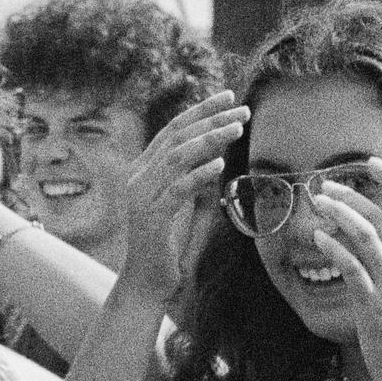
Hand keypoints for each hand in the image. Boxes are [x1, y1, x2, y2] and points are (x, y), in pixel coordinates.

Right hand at [117, 89, 246, 308]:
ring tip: (238, 130)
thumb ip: (188, 176)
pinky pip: (177, 191)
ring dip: (210, 140)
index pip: (173, 130)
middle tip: (243, 111)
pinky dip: (198, 175)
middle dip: (212, 120)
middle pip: (177, 137)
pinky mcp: (152, 220)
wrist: (145, 283)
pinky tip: (219, 164)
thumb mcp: (178, 202)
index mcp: (143, 170)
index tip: (229, 97)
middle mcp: (138, 178)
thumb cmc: (165, 243)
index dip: (201, 110)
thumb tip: (214, 151)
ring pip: (177, 158)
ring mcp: (142, 198)